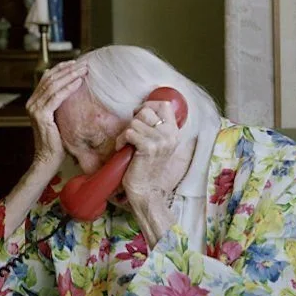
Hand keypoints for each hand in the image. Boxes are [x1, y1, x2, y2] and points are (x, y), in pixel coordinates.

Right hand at [26, 61, 87, 177]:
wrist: (47, 159)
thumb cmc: (56, 141)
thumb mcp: (57, 118)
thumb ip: (58, 104)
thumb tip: (68, 88)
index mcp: (34, 101)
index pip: (47, 78)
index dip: (60, 68)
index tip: (74, 62)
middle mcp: (31, 103)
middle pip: (50, 79)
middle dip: (68, 70)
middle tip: (83, 64)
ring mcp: (34, 109)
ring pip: (54, 86)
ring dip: (70, 76)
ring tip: (83, 70)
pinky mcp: (41, 115)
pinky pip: (56, 98)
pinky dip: (68, 88)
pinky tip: (78, 83)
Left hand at [116, 100, 183, 244]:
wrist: (146, 191)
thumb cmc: (147, 167)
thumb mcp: (159, 144)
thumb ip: (157, 128)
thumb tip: (144, 108)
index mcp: (174, 132)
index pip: (164, 105)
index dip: (148, 105)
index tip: (139, 115)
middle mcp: (170, 135)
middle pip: (146, 110)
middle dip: (134, 120)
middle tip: (131, 134)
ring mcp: (160, 140)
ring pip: (135, 122)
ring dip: (125, 133)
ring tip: (127, 144)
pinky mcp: (148, 147)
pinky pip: (129, 132)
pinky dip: (121, 140)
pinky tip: (123, 149)